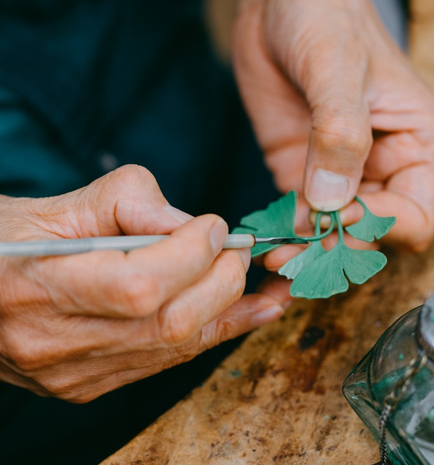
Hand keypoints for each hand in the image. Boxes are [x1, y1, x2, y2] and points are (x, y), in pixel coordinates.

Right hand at [0, 165, 284, 401]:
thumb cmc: (12, 240)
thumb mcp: (61, 204)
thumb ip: (130, 200)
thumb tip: (192, 225)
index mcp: (40, 287)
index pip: (140, 284)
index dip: (191, 253)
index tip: (213, 225)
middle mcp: (57, 343)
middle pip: (170, 322)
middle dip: (221, 281)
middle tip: (234, 249)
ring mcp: (75, 373)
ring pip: (176, 348)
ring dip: (229, 309)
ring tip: (257, 281)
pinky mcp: (90, 384)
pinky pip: (167, 362)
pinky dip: (214, 332)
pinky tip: (249, 313)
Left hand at [233, 0, 433, 253]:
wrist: (280, 2)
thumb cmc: (326, 16)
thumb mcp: (338, 67)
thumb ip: (340, 133)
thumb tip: (331, 203)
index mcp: (414, 145)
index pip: (414, 216)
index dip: (378, 226)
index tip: (336, 214)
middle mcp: (381, 168)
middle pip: (370, 236)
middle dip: (334, 249)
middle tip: (291, 254)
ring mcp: (339, 175)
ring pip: (333, 235)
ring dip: (305, 252)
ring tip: (273, 253)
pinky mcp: (302, 174)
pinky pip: (299, 218)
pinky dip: (283, 235)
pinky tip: (263, 240)